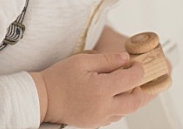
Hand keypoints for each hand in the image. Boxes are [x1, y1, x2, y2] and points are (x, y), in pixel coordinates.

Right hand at [31, 52, 145, 127]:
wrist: (42, 98)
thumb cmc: (59, 77)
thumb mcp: (82, 61)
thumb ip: (106, 60)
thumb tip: (125, 59)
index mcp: (101, 89)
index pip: (131, 80)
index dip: (138, 70)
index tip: (136, 64)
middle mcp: (104, 107)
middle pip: (135, 102)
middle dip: (140, 89)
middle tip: (135, 78)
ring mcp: (99, 118)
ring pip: (125, 111)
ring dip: (129, 99)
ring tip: (122, 85)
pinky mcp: (94, 124)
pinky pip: (113, 117)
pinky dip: (117, 107)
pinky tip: (109, 96)